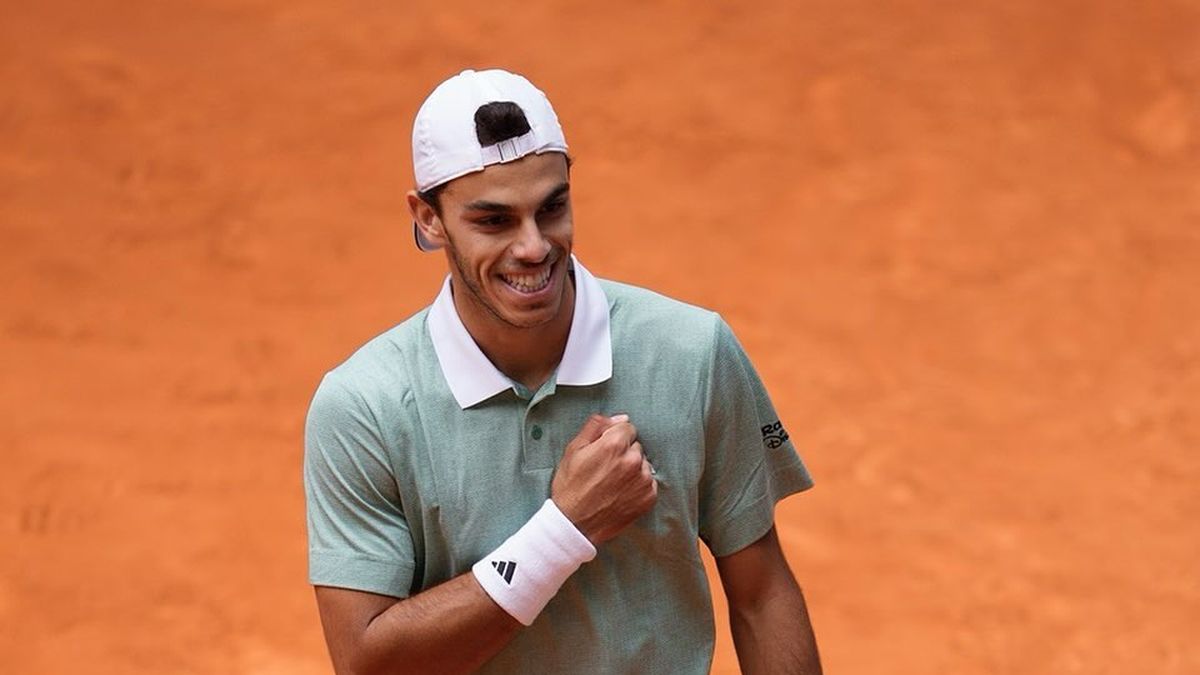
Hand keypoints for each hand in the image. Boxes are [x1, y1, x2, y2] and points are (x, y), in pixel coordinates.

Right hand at [550, 414, 657, 545]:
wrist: (574, 525)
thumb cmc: (571, 488)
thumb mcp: (573, 450)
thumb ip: (596, 427)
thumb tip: (619, 418)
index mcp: (614, 445)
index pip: (627, 427)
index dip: (614, 437)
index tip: (604, 451)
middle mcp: (633, 460)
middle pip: (635, 445)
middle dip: (623, 452)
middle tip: (605, 469)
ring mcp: (643, 480)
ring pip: (643, 464)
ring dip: (632, 469)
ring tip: (612, 483)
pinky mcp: (648, 497)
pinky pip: (648, 482)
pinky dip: (638, 485)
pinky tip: (621, 493)